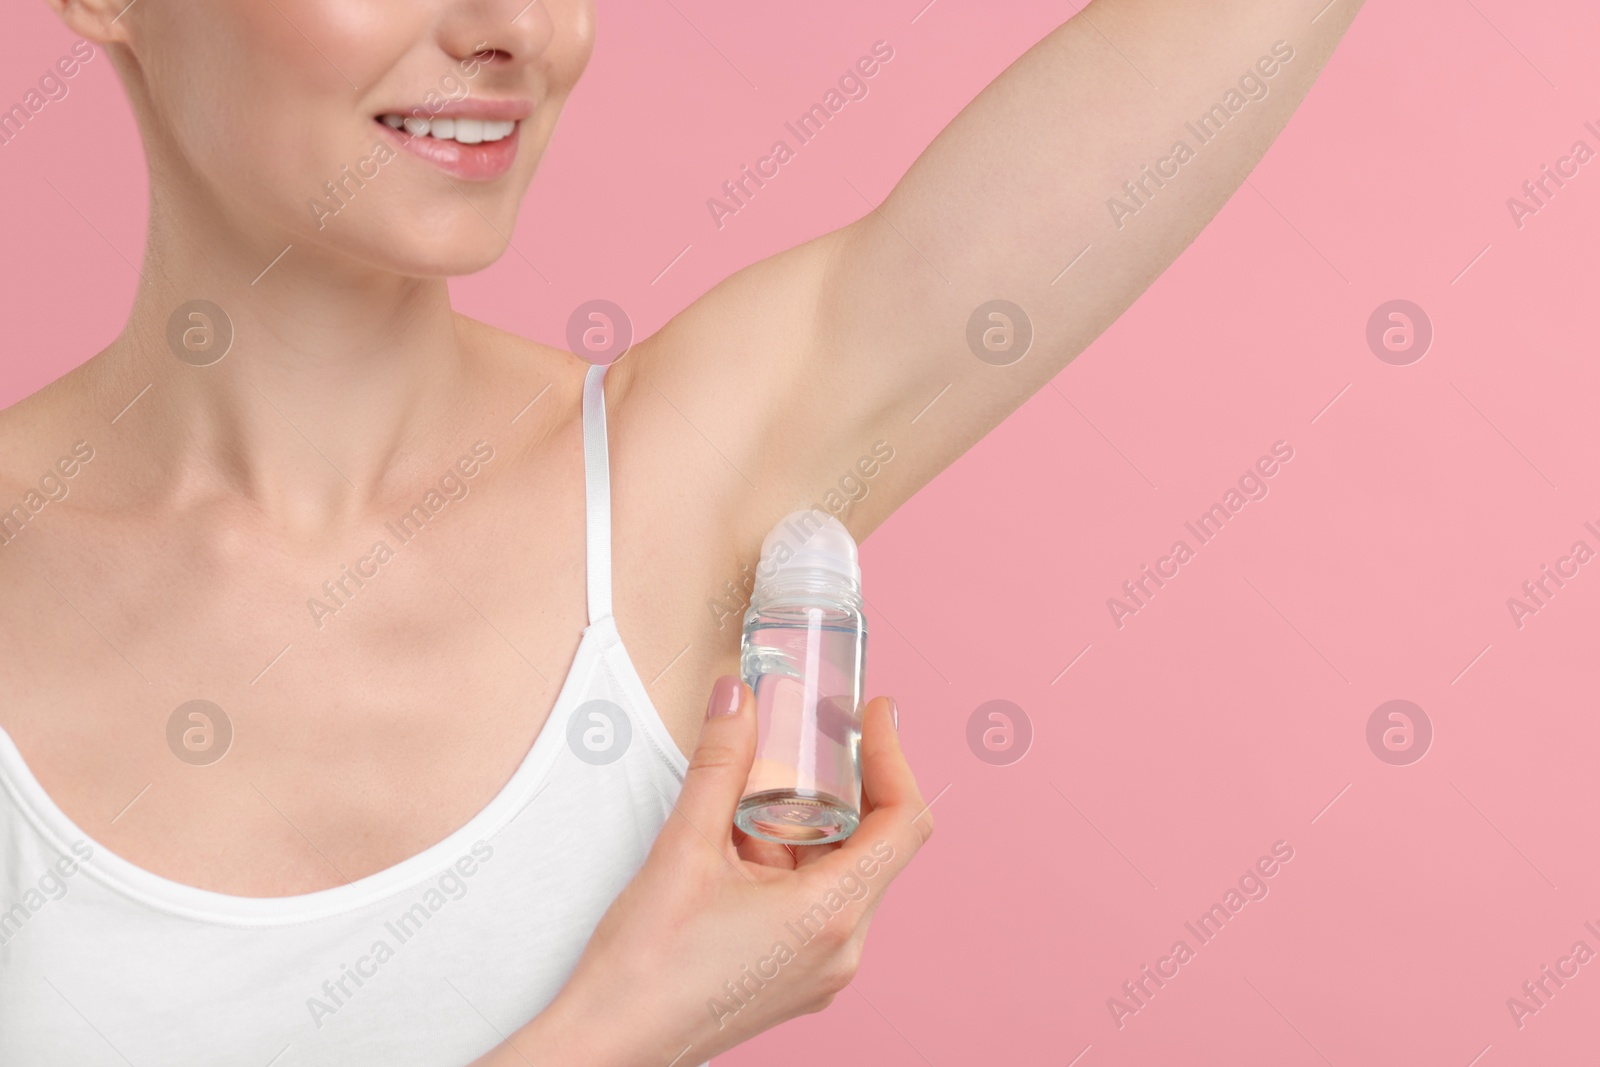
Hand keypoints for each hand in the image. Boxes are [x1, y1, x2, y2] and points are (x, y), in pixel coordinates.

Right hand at [504, 676, 931, 1064]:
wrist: (608, 1045)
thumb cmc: (644, 969)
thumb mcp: (684, 847)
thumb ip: (720, 764)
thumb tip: (737, 701)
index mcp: (830, 916)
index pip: (903, 824)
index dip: (894, 758)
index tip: (874, 716)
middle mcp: (840, 948)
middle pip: (872, 844)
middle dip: (840, 785)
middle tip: (810, 734)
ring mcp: (820, 967)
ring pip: (838, 871)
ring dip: (806, 823)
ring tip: (750, 791)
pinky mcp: (795, 975)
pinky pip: (814, 902)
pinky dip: (789, 861)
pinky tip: (737, 842)